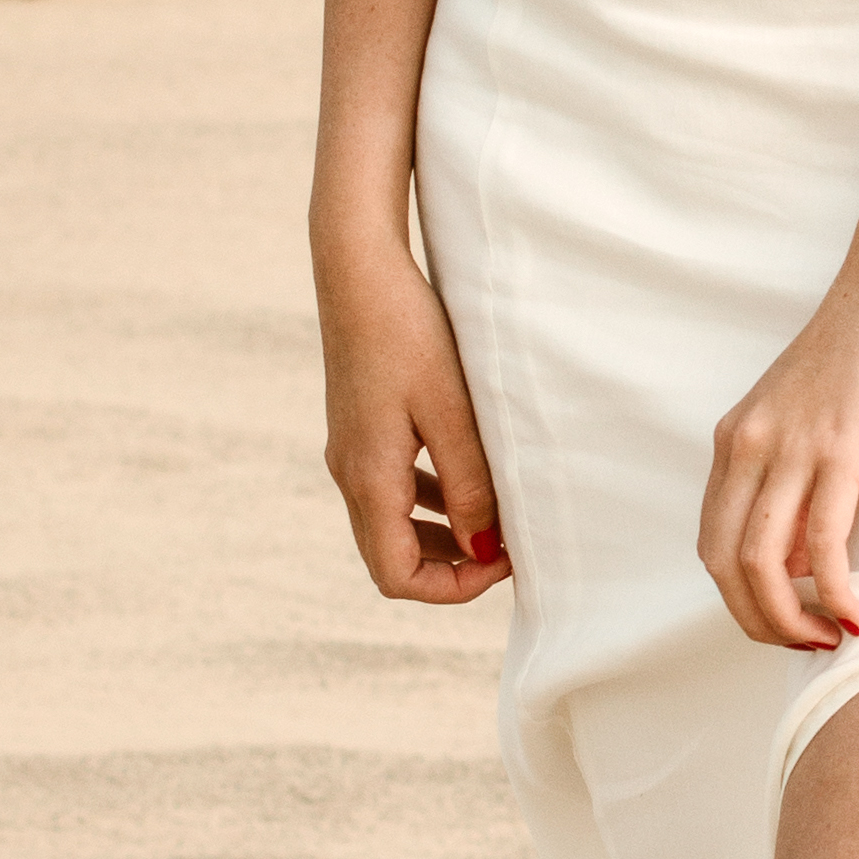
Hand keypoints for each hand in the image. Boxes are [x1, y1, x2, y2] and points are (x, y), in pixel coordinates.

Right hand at [318, 241, 508, 605]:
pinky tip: (467, 477)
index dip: (452, 587)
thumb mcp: (452, 412)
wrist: (358, 271)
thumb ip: (469, 485)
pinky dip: (428, 499)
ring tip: (497, 517)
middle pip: (392, 557)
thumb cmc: (407, 333)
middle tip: (509, 546)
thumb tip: (484, 549)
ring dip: (442, 534)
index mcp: (367, 478)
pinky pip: (391, 487)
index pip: (397, 576)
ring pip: (391, 524)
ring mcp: (350, 451)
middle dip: (451, 566)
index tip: (504, 563)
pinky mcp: (359, 428)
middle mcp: (349, 473)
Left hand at [697, 199, 858, 655]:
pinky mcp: (842, 447)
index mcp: (736, 439)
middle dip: (758, 621)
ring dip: (791, 618)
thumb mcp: (808, 413)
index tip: (784, 619)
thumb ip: (792, 474)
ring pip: (764, 562)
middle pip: (725, 563)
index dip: (740, 597)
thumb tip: (799, 553)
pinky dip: (836, 590)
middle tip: (803, 644)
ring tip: (828, 638)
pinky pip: (824, 542)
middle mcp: (750, 445)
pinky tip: (858, 612)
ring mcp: (792, 447)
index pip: (713, 542)